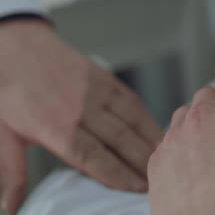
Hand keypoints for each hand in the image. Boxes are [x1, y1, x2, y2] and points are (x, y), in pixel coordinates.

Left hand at [0, 20, 163, 212]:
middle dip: (142, 163)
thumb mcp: (3, 136)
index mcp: (55, 126)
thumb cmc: (9, 93)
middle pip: (120, 140)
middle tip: (159, 181)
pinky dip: (148, 120)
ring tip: (166, 159)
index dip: (117, 173)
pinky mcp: (106, 80)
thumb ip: (12, 172)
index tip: (137, 188)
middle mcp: (81, 109)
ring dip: (151, 142)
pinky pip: (133, 103)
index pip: (92, 155)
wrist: (16, 47)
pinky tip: (158, 133)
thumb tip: (11, 206)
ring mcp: (97, 91)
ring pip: (132, 120)